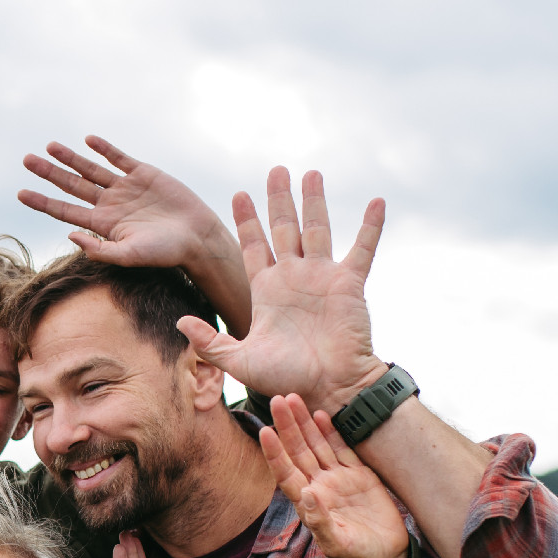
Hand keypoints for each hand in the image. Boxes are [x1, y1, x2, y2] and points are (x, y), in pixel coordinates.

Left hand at [17, 137, 250, 334]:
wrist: (197, 237)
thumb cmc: (165, 252)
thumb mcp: (129, 255)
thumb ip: (100, 249)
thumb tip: (70, 235)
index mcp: (102, 224)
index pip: (64, 210)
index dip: (42, 201)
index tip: (20, 193)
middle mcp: (109, 204)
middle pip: (71, 186)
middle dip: (48, 173)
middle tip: (25, 160)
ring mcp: (125, 187)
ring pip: (90, 169)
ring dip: (70, 157)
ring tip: (49, 146)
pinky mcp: (143, 173)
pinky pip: (119, 158)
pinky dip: (104, 148)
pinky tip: (88, 140)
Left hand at [178, 168, 386, 413]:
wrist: (326, 387)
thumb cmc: (284, 378)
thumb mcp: (239, 360)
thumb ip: (210, 341)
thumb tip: (179, 322)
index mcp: (266, 291)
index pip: (253, 247)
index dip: (246, 222)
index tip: (238, 194)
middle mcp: (293, 278)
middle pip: (284, 229)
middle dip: (279, 199)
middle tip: (276, 169)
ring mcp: (323, 278)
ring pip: (317, 229)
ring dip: (315, 201)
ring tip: (311, 172)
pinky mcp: (350, 284)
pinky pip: (363, 249)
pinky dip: (371, 226)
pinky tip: (377, 201)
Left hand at [258, 394, 409, 557]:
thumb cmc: (357, 557)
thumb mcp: (338, 544)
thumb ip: (321, 522)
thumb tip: (307, 495)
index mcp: (309, 503)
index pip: (286, 472)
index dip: (275, 453)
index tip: (265, 431)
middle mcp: (319, 487)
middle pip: (298, 451)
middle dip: (287, 426)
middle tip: (278, 399)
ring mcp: (338, 480)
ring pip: (317, 445)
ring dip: (305, 423)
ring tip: (293, 398)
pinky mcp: (359, 477)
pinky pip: (341, 449)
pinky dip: (331, 432)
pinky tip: (321, 414)